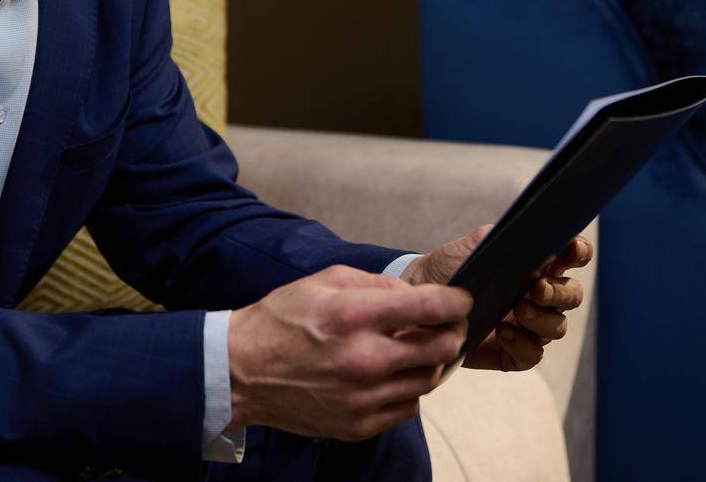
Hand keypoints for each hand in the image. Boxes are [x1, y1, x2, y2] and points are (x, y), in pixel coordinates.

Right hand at [227, 265, 470, 440]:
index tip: (463, 300)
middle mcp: (363, 359)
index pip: (430, 307)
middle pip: (441, 348)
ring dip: (431, 362)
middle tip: (449, 324)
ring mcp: (362, 398)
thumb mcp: (325, 281)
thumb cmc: (282, 320)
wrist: (242, 372)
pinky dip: (409, 389)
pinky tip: (393, 375)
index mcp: (355, 316)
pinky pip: (407, 407)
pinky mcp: (358, 425)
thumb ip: (376, 284)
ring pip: (428, 380)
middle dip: (453, 331)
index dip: (457, 301)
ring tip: (417, 348)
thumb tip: (414, 295)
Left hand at [401, 226, 591, 371]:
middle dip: (559, 292)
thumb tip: (514, 231)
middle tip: (535, 289)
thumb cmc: (449, 271)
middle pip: (572, 295)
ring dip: (543, 319)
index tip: (570, 250)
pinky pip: (533, 354)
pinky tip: (503, 333)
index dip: (578, 251)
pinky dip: (523, 344)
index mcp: (536, 264)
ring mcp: (530, 326)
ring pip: (557, 326)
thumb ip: (491, 238)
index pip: (571, 256)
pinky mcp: (514, 353)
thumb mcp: (465, 250)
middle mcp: (540, 296)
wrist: (420, 303)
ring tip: (518, 311)